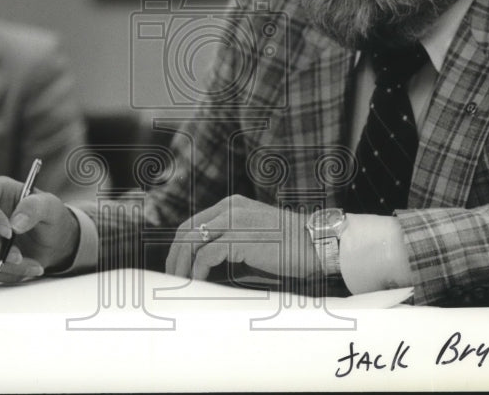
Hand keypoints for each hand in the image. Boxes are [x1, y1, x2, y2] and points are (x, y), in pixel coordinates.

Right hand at [0, 176, 80, 282]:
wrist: (56, 241)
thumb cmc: (51, 216)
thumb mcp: (50, 206)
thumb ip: (34, 208)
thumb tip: (15, 224)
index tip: (8, 233)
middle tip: (18, 255)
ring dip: (6, 263)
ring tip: (35, 265)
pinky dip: (9, 274)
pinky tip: (30, 268)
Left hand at [165, 195, 321, 281]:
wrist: (316, 243)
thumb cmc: (290, 246)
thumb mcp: (255, 236)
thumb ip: (232, 241)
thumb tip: (206, 264)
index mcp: (232, 205)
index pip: (194, 223)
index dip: (180, 246)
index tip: (176, 265)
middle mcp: (230, 208)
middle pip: (187, 231)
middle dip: (175, 256)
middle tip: (172, 278)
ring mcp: (234, 221)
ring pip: (192, 242)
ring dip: (182, 265)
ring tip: (181, 284)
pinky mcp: (239, 237)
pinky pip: (206, 256)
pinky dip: (197, 272)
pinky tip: (198, 283)